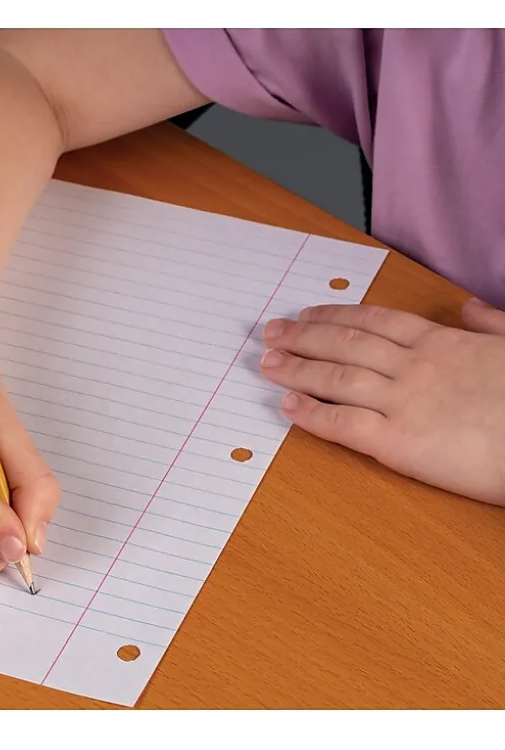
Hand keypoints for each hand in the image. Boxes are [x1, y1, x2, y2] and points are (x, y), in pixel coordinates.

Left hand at [259, 298, 504, 505]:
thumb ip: (490, 324)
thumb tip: (468, 307)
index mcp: (442, 343)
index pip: (374, 321)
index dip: (335, 315)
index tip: (307, 312)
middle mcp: (414, 366)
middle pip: (345, 343)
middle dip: (303, 336)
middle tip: (270, 332)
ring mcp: (403, 402)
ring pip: (335, 377)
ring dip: (295, 369)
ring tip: (266, 364)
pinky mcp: (399, 442)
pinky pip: (342, 424)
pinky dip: (310, 414)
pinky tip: (286, 408)